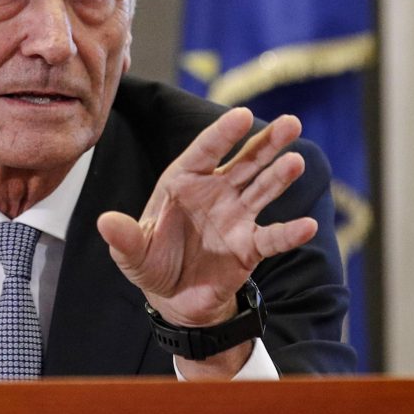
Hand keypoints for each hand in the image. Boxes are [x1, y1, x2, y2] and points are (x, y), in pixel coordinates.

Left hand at [97, 108, 315, 330]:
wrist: (173, 298)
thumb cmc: (151, 262)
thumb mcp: (131, 253)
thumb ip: (124, 238)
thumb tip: (105, 223)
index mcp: (183, 182)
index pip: (204, 151)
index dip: (223, 134)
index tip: (243, 115)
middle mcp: (214, 192)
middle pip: (244, 162)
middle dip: (266, 143)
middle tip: (291, 122)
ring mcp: (236, 216)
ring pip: (263, 189)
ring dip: (280, 175)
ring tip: (297, 161)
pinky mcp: (250, 246)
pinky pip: (273, 237)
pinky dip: (290, 232)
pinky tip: (309, 225)